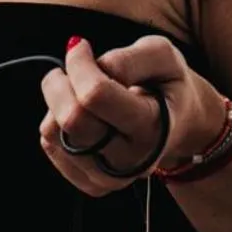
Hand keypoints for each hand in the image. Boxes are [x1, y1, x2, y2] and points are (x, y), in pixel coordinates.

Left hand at [40, 35, 228, 193]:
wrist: (181, 125)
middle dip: (61, 82)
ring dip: (57, 101)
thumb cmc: (167, 84)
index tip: (81, 47)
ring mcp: (110, 178)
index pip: (95, 96)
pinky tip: (81, 113)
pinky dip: (56, 120)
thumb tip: (96, 66)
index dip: (79, 63)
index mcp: (153, 127)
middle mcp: (131, 160)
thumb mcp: (162, 56)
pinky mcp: (91, 184)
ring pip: (54, 133)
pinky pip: (50, 145)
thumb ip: (130, 58)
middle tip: (74, 67)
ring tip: (81, 91)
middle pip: (71, 119)